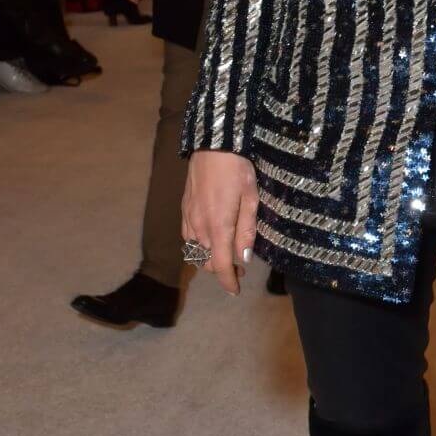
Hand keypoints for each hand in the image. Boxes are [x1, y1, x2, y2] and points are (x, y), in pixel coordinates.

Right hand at [182, 151, 258, 295]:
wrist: (214, 144)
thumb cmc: (238, 169)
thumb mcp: (251, 199)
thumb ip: (247, 231)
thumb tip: (244, 258)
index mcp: (219, 227)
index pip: (221, 266)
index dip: (228, 282)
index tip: (235, 290)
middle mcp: (200, 227)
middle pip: (208, 262)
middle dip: (223, 269)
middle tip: (239, 265)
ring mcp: (188, 218)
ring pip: (196, 251)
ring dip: (211, 257)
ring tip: (226, 251)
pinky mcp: (183, 209)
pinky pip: (188, 237)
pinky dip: (199, 245)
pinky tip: (210, 237)